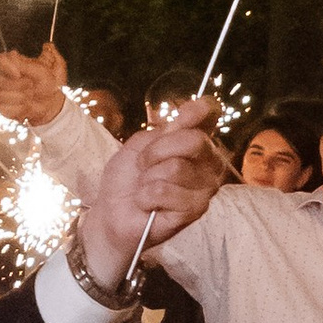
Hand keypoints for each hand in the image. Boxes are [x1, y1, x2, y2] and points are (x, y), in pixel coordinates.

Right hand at [0, 44, 68, 128]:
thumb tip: (39, 47)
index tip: (18, 73)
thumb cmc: (52, 85)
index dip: (7, 67)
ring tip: (30, 97)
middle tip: (32, 86)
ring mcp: (3, 92)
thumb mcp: (52, 69)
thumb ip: (41, 59)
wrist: (53, 104)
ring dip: (19, 98)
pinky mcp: (3, 107)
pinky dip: (17, 109)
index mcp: (16, 64)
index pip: (0, 59)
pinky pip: (2, 108)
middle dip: (18, 85)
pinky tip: (25, 106)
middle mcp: (6, 76)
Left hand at [79, 99, 222, 280]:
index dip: (199, 109)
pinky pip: (165, 191)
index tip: (182, 116)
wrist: (112, 213)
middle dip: (156, 152)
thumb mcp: (138, 145)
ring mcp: (206, 187)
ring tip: (144, 188)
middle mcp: (209, 162)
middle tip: (143, 165)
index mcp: (196, 141)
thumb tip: (193, 110)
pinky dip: (146, 196)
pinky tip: (147, 204)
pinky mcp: (196, 210)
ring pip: (176, 168)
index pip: (210, 114)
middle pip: (194, 140)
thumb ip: (165, 129)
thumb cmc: (127, 179)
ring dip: (148, 178)